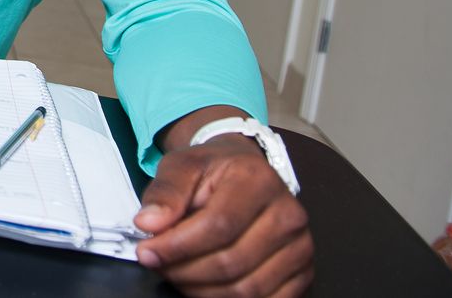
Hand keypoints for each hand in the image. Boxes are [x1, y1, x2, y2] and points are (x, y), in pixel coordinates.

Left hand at [135, 135, 313, 296]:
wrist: (243, 172)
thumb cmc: (213, 171)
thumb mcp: (181, 166)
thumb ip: (164, 193)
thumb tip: (149, 223)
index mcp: (257, 180)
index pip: (218, 226)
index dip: (178, 245)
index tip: (148, 251)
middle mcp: (288, 214)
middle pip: (231, 262)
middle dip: (185, 271)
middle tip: (158, 265)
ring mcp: (300, 246)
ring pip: (247, 288)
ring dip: (202, 289)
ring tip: (178, 274)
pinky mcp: (303, 272)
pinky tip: (206, 285)